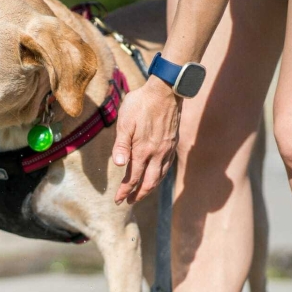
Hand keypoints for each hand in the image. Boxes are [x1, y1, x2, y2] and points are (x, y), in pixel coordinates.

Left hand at [112, 76, 181, 204]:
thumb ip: (121, 145)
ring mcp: (167, 149)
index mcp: (143, 150)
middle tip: (128, 202)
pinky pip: (167, 167)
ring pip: (160, 177)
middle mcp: (157, 154)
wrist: (166, 90)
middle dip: (137, 195)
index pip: (133, 178)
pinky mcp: (173, 143)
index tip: (118, 200)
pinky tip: (156, 176)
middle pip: (148, 183)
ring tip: (141, 193)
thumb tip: (118, 165)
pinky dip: (159, 177)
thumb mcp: (125, 122)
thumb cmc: (141, 103)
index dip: (125, 191)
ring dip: (150, 188)